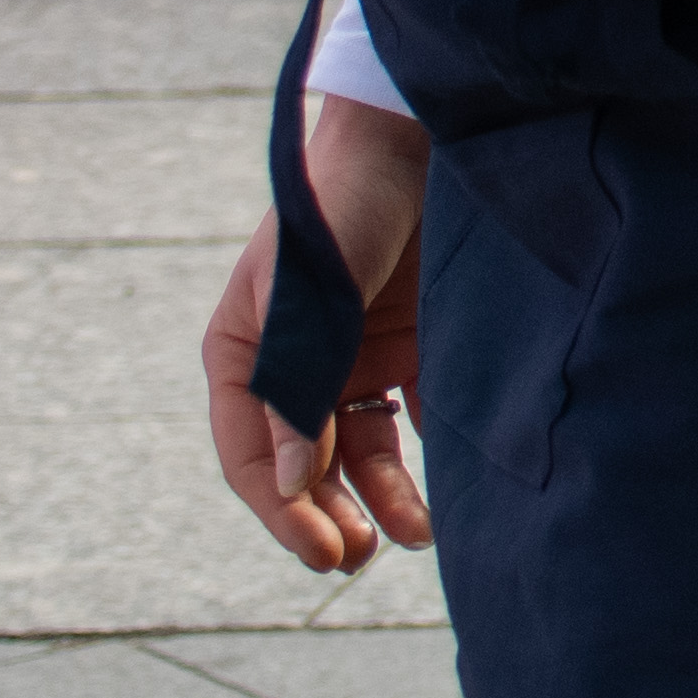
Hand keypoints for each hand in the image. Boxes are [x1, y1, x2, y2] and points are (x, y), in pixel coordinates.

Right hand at [199, 95, 431, 576]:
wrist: (421, 137)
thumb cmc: (346, 204)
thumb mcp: (310, 297)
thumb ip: (298, 385)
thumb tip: (287, 484)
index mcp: (246, 350)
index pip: (249, 451)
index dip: (280, 509)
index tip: (321, 551)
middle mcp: (297, 362)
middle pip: (303, 461)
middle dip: (326, 514)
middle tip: (356, 560)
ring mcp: (356, 355)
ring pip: (360, 451)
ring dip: (380, 497)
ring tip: (411, 537)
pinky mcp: (413, 346)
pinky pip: (413, 420)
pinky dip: (427, 459)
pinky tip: (452, 491)